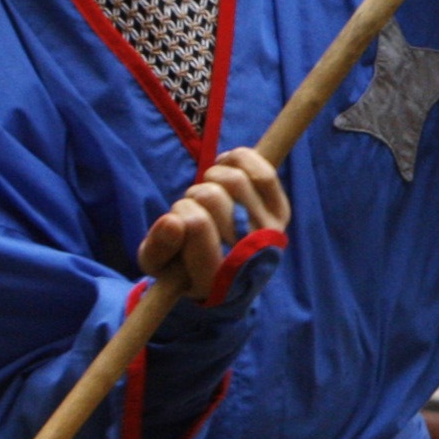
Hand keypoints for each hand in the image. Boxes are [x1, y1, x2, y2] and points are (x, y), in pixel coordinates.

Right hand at [138, 147, 289, 294]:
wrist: (226, 272)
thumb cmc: (185, 264)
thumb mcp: (159, 264)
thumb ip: (157, 247)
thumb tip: (171, 221)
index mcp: (212, 278)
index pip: (197, 224)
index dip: (180, 213)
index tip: (175, 219)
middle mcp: (247, 257)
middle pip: (212, 196)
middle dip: (194, 196)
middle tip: (192, 208)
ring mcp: (269, 234)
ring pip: (235, 180)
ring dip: (213, 178)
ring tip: (207, 194)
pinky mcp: (281, 213)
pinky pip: (264, 172)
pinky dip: (238, 161)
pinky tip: (225, 170)